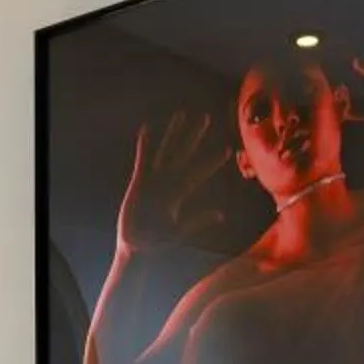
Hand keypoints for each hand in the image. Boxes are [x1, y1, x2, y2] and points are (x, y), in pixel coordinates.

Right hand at [115, 108, 231, 256]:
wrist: (136, 247)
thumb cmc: (158, 243)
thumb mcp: (180, 232)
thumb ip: (197, 221)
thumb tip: (221, 215)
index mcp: (179, 194)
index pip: (199, 173)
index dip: (212, 162)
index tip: (228, 150)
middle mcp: (169, 182)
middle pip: (184, 153)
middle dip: (194, 137)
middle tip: (206, 118)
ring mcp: (154, 180)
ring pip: (166, 151)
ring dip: (173, 134)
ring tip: (180, 116)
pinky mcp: (139, 182)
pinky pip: (143, 160)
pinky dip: (144, 146)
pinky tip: (146, 129)